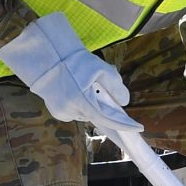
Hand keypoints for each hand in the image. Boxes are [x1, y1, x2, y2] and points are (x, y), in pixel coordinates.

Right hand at [0, 12, 131, 127]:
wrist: (47, 58)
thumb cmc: (74, 62)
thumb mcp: (100, 69)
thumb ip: (115, 86)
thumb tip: (124, 101)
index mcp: (82, 101)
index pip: (107, 119)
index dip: (124, 124)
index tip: (138, 127)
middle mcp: (71, 111)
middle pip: (97, 115)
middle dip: (104, 106)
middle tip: (103, 89)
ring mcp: (62, 112)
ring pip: (86, 113)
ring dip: (92, 104)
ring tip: (87, 85)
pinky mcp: (56, 111)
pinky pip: (75, 112)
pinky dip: (81, 104)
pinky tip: (77, 89)